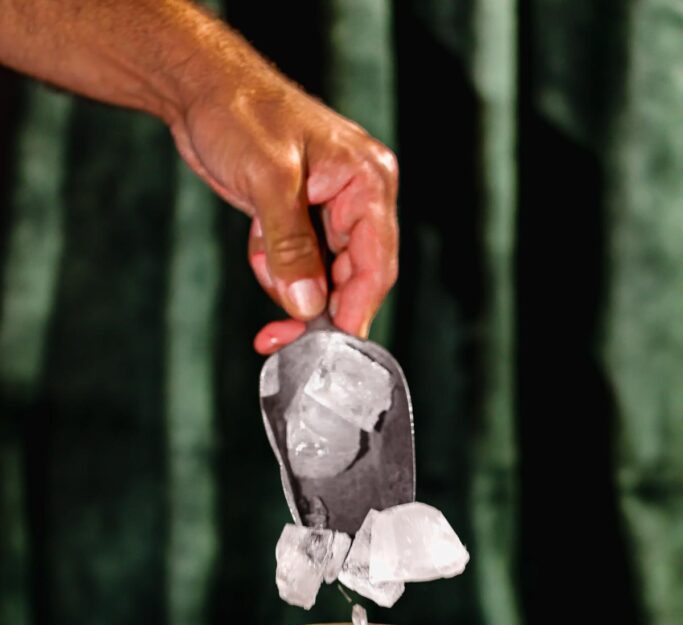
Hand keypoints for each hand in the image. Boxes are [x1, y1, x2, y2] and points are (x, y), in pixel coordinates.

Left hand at [169, 38, 398, 353]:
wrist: (200, 90)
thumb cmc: (240, 112)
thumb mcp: (269, 181)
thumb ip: (292, 248)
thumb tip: (309, 303)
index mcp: (367, 181)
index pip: (377, 263)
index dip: (356, 309)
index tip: (332, 345)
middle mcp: (356, 198)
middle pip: (351, 278)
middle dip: (312, 303)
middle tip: (278, 333)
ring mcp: (329, 210)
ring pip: (320, 277)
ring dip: (284, 280)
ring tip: (258, 245)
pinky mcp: (301, 219)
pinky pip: (296, 265)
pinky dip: (272, 265)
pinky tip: (256, 240)